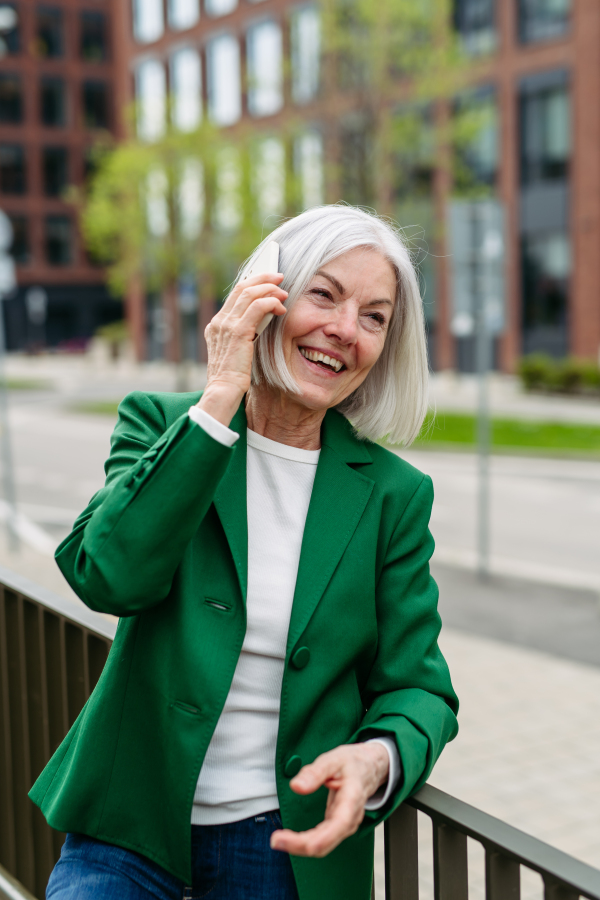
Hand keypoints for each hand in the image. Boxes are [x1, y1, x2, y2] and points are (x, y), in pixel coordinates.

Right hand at [197, 273, 287, 426]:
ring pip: (250, 293)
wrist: (223, 392)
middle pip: (241, 288)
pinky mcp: (238, 332)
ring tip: (284, 292)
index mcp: (216, 326)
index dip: (253, 284)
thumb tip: (262, 321)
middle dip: (263, 278)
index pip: (234, 295)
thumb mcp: (236, 352)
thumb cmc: (233, 378)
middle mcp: (219, 322)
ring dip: (270, 289)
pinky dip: (271, 302)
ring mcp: (226, 326)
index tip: (268, 281)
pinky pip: (257, 307)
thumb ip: (244, 335)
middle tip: (279, 277)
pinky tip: (281, 307)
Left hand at [270, 743, 388, 857]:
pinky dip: (305, 841)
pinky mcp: (338, 825)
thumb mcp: (333, 759)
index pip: (336, 826)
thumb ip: (315, 772)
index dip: (312, 838)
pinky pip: (322, 839)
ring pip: (323, 845)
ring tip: (278, 840)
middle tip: (275, 840)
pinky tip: (290, 838)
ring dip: (300, 846)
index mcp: (352, 798)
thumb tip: (296, 787)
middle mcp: (351, 817)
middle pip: (326, 842)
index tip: (287, 838)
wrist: (370, 767)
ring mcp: (345, 824)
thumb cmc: (353, 762)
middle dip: (299, 845)